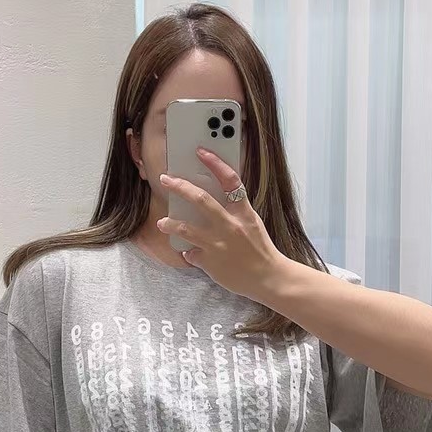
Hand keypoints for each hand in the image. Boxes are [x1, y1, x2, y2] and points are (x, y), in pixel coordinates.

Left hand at [157, 149, 290, 301]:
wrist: (269, 279)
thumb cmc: (261, 251)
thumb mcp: (252, 224)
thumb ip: (235, 212)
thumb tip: (210, 201)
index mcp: (244, 213)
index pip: (230, 181)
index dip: (215, 163)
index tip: (201, 152)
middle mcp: (230, 226)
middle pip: (201, 200)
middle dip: (180, 187)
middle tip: (166, 180)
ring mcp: (218, 245)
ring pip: (186, 229)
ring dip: (171, 224)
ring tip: (162, 223)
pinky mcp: (210, 263)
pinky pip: (191, 254)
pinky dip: (189, 252)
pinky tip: (190, 253)